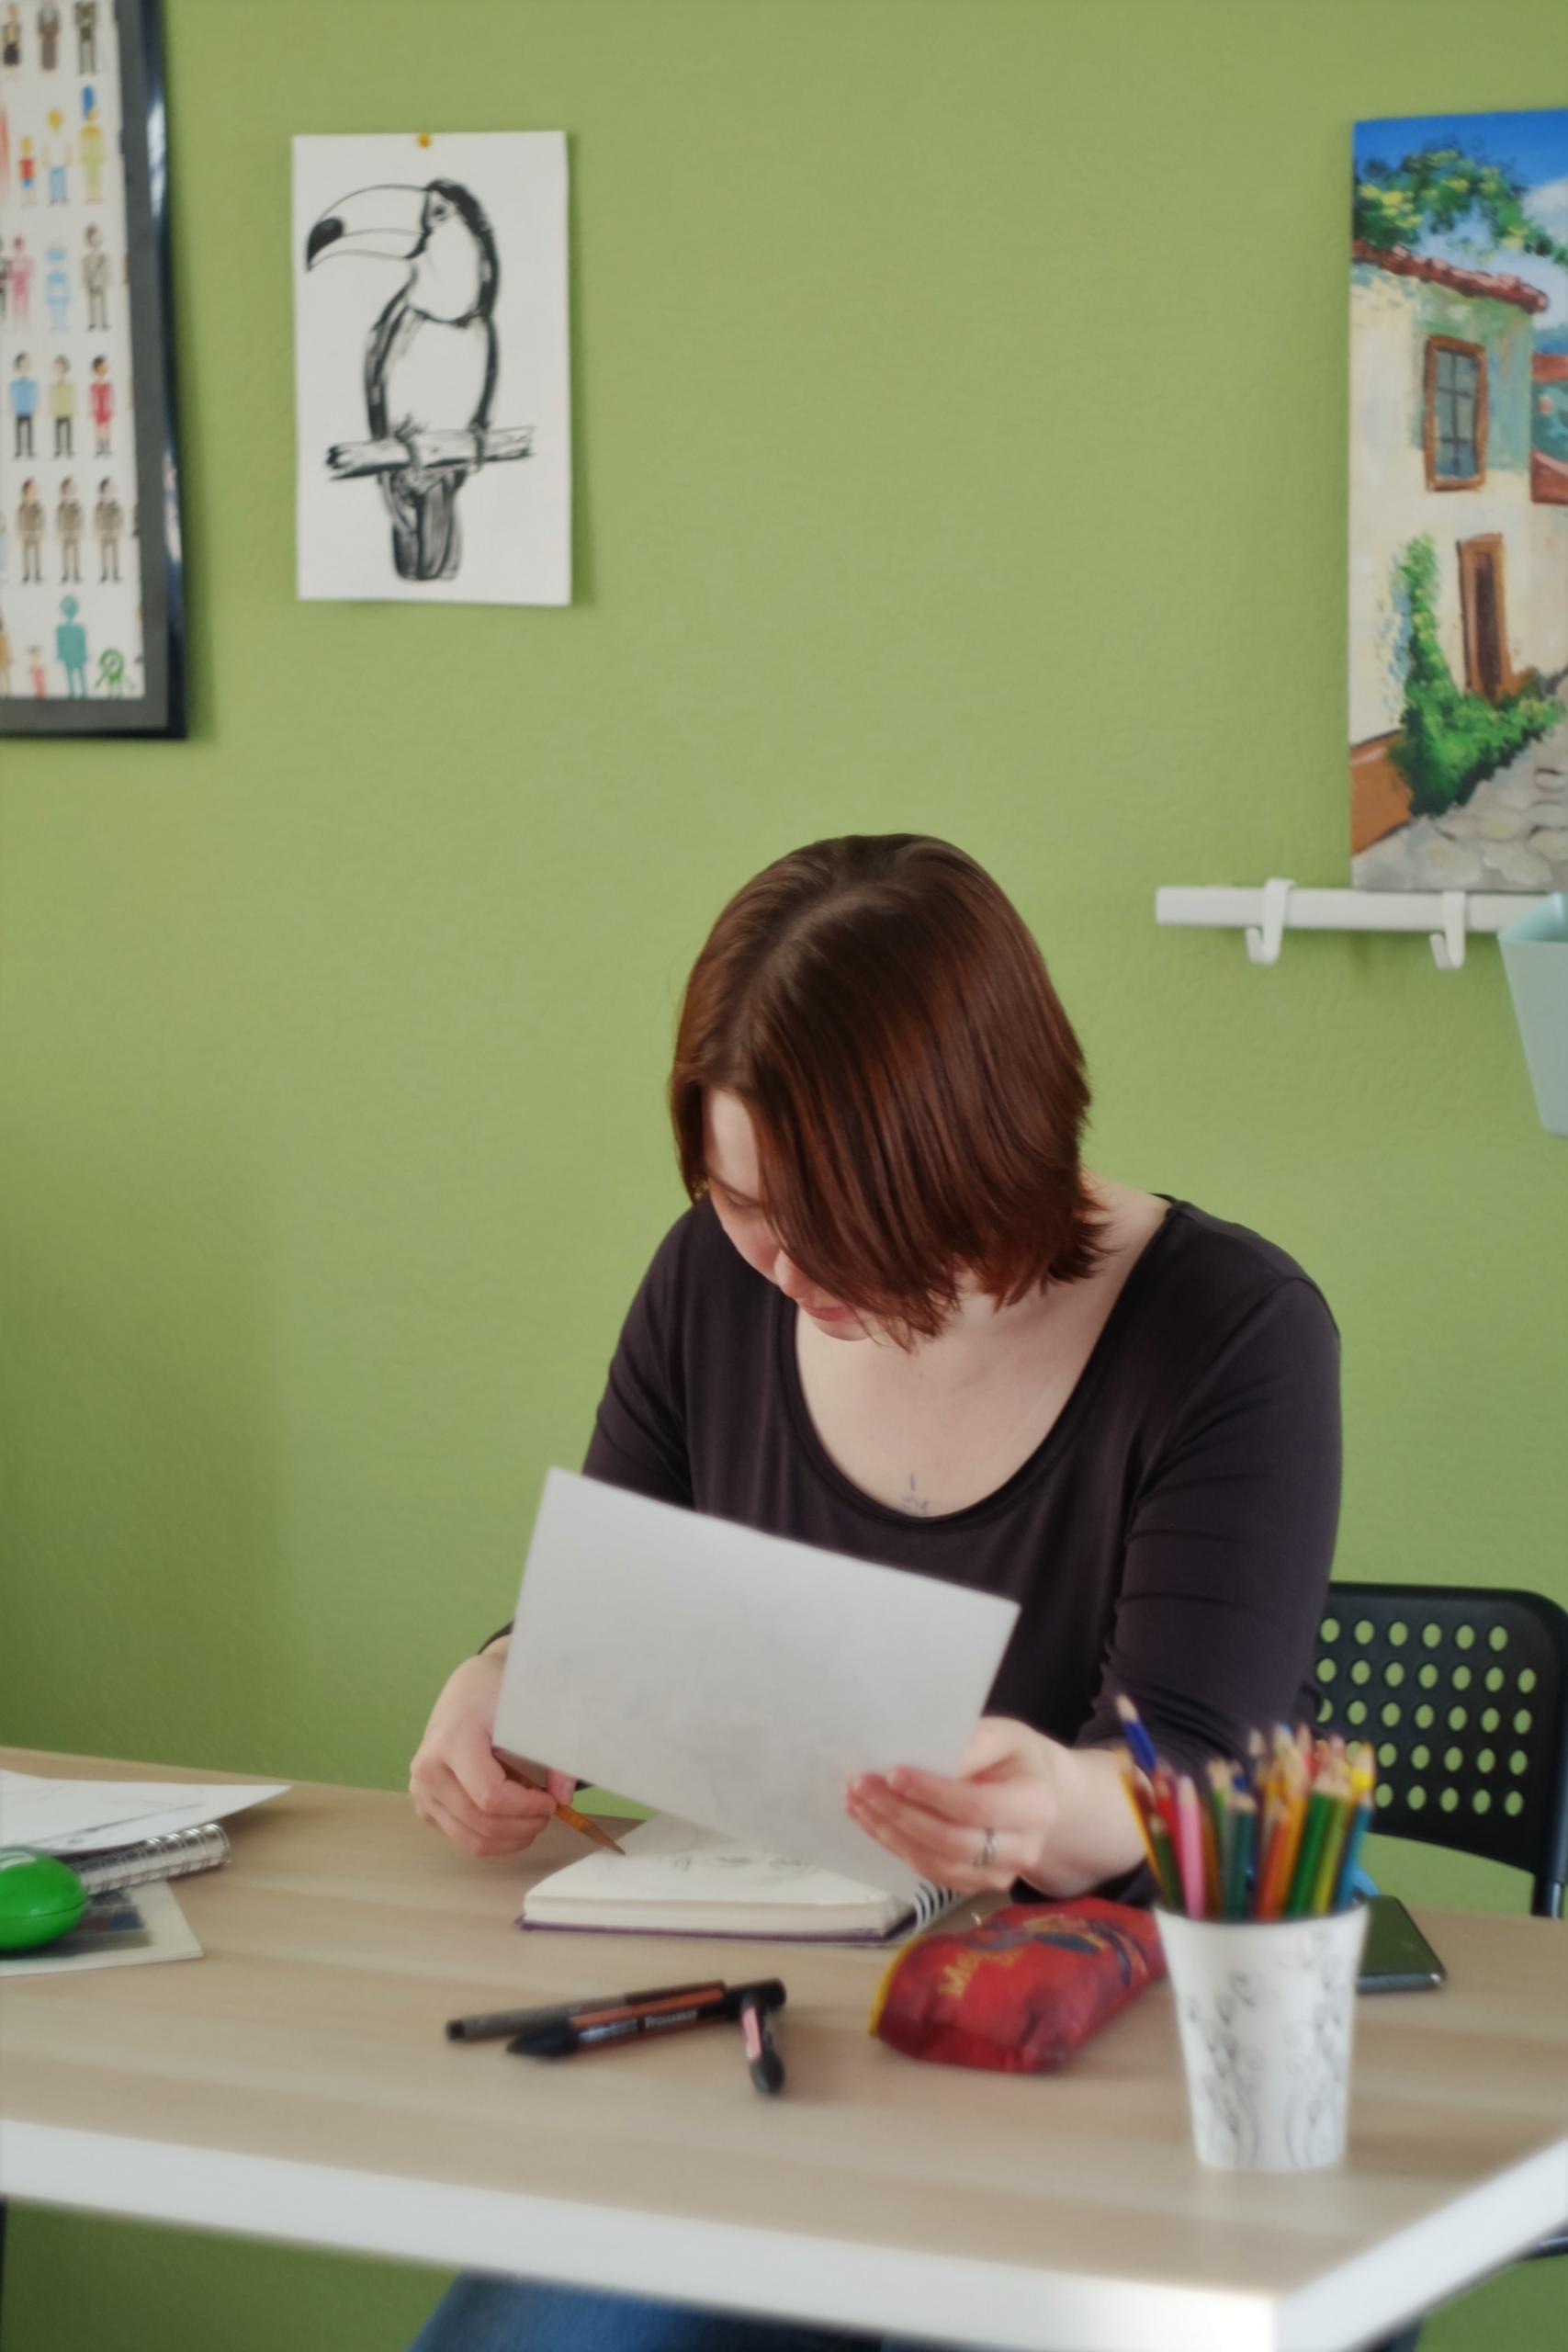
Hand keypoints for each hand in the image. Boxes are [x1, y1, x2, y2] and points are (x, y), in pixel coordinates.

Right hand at [409, 1647, 575, 1857]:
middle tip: (547, 1812)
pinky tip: (511, 1817)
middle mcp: (428, 1770)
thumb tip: (564, 1798)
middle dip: (523, 1825)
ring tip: (532, 1818)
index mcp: (452, 1740)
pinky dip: (493, 1838)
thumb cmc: (499, 1696)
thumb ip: (553, 1754)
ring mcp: (421, 1791)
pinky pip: (462, 1838)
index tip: (551, 1801)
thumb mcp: (531, 1713)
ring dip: (510, 1837)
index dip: (526, 1806)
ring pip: (472, 1839)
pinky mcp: (424, 1805)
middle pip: (482, 1822)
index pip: (490, 1795)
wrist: (467, 1690)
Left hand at [845, 1716, 1068, 1893]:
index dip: (932, 1793)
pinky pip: (928, 1871)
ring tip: (856, 1800)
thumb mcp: (1002, 1735)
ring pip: (935, 1863)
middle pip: (952, 1842)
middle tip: (861, 1785)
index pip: (976, 1807)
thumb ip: (971, 1744)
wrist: (1035, 1792)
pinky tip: (870, 1819)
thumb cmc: (1013, 1756)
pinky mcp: (974, 1885)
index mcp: (1035, 1806)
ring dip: (889, 1833)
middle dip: (901, 1814)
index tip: (893, 1774)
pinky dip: (894, 1845)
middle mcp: (1022, 1849)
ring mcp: (998, 1874)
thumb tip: (921, 1755)